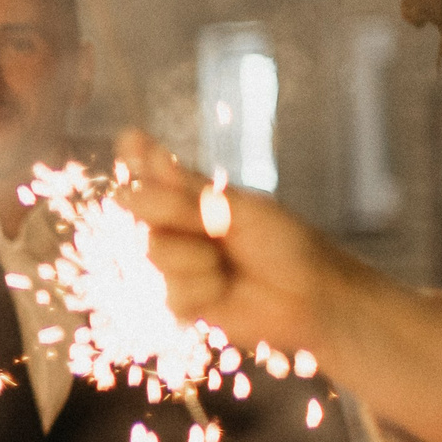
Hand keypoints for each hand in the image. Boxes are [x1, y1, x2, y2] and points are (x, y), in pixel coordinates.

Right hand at [117, 131, 336, 352]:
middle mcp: (178, 226)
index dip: (136, 156)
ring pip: (156, 252)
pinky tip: (224, 291)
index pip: (152, 170)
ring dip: (197, 260)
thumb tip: (146, 157)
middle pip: (143, 211)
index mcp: (194, 196)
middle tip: (215, 226)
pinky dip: (203, 292)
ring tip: (227, 265)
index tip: (129, 141)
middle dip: (177, 216)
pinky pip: (170, 292)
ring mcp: (176, 263)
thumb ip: (188, 192)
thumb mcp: (240, 209)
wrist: (312, 296)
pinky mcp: (180, 300)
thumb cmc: (285, 243)